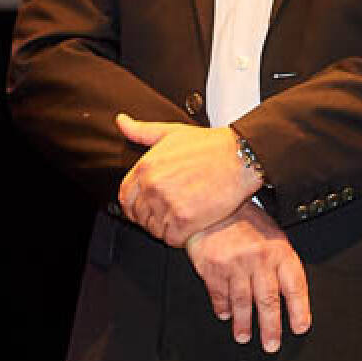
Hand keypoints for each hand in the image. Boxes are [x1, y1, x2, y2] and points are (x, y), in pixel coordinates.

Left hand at [116, 114, 261, 245]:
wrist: (240, 157)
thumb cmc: (209, 145)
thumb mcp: (170, 132)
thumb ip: (141, 131)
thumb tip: (122, 122)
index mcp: (145, 167)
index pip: (125, 197)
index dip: (133, 205)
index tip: (143, 208)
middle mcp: (153, 187)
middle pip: (138, 216)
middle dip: (149, 217)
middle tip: (165, 214)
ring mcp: (168, 204)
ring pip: (154, 229)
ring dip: (164, 228)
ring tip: (178, 219)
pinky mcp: (186, 220)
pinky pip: (171, 239)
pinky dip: (178, 237)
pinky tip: (187, 227)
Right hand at [185, 201, 311, 351]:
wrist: (212, 203)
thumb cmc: (245, 220)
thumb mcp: (272, 234)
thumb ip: (281, 262)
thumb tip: (291, 297)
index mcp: (279, 251)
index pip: (295, 287)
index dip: (299, 310)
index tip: (299, 328)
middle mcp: (258, 259)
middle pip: (268, 300)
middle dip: (271, 327)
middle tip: (271, 344)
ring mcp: (234, 264)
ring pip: (242, 301)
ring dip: (244, 323)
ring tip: (244, 336)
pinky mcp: (212, 266)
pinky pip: (219, 293)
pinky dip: (222, 307)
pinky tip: (224, 314)